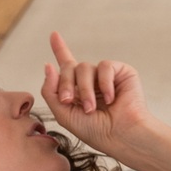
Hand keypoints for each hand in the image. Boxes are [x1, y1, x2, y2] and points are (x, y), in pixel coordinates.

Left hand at [40, 31, 154, 158]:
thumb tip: (49, 65)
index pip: (67, 66)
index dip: (60, 49)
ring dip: (85, 89)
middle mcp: (91, 81)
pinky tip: (111, 98)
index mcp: (77, 90)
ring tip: (91, 107)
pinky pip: (105, 66)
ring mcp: (106, 76)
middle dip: (65, 84)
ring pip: (85, 67)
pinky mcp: (122, 72)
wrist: (120, 136)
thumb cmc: (95, 131)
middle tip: (69, 101)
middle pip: (69, 67)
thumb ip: (51, 91)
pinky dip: (104, 83)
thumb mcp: (63, 114)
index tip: (54, 34)